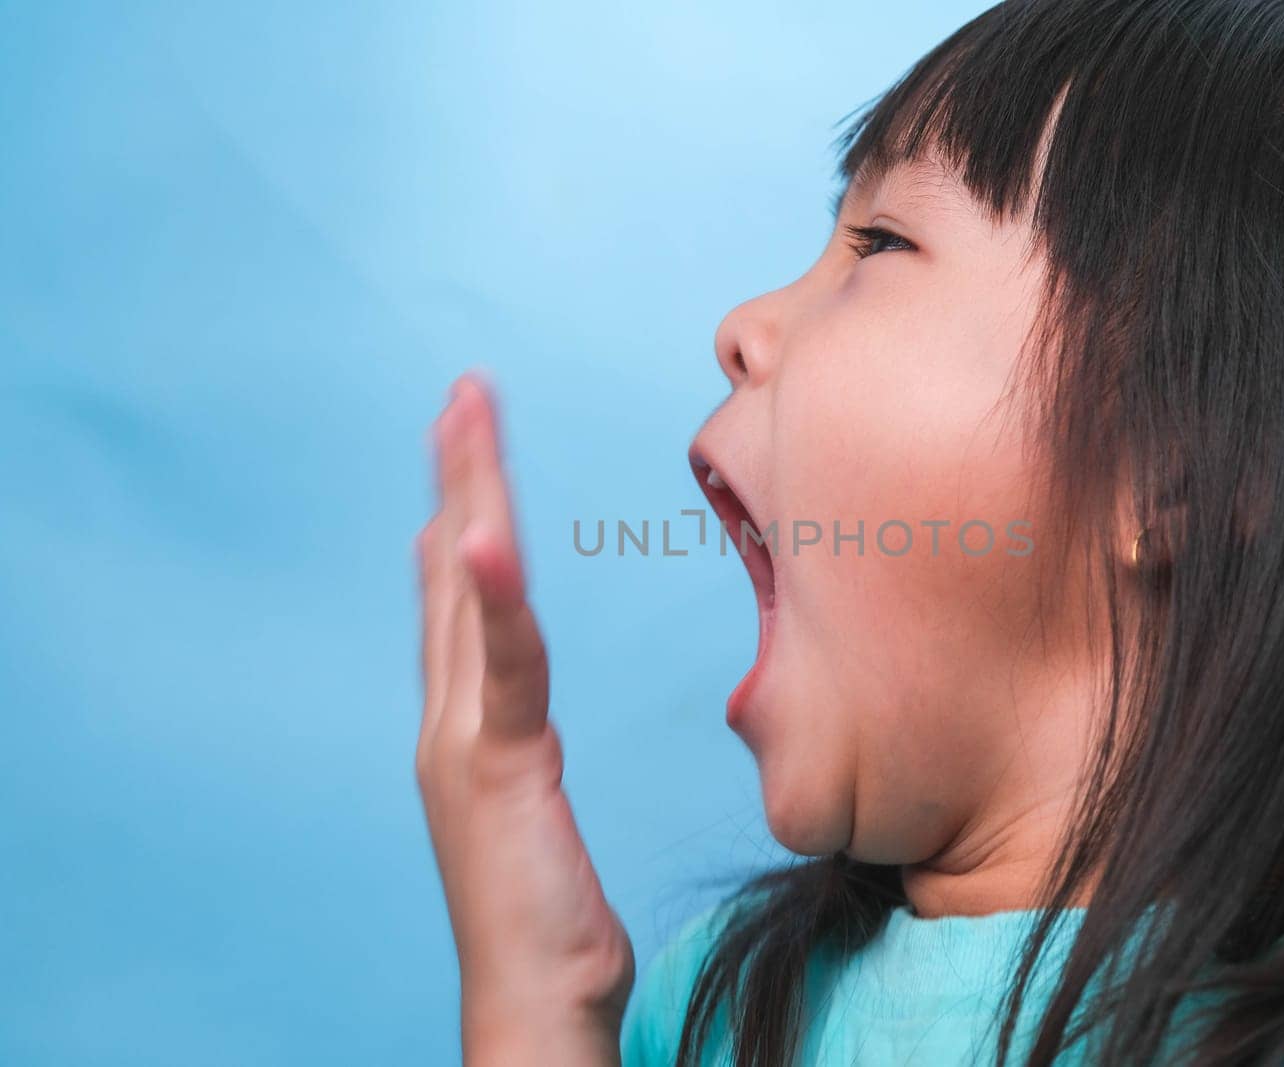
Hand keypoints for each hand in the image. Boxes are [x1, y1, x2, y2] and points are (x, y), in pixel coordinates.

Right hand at [414, 372, 633, 1062]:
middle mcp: (451, 717)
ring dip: (468, 497)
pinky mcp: (494, 767)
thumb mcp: (534, 805)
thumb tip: (527, 703)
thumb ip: (522, 740)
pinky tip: (479, 531)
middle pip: (453, 572)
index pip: (462, 596)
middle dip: (460, 476)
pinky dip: (486, 595)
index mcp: (469, 722)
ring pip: (467, 596)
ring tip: (467, 417)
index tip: (470, 439)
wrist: (533, 1001)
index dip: (463, 511)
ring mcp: (463, 739)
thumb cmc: (545, 918)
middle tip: (465, 393)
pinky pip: (500, 666)